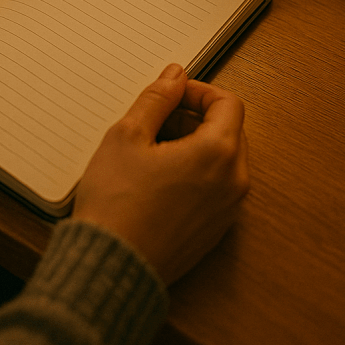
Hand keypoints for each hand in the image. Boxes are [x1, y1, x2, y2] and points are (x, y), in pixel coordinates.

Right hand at [72, 64, 248, 286]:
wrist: (110, 268)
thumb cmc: (116, 203)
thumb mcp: (128, 134)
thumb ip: (157, 98)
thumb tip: (175, 76)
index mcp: (218, 154)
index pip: (227, 103)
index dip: (198, 91)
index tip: (171, 94)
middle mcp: (233, 183)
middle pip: (228, 130)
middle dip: (194, 118)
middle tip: (155, 121)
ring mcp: (227, 211)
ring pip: (221, 160)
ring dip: (193, 145)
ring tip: (150, 152)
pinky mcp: (214, 232)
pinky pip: (214, 189)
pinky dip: (194, 174)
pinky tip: (155, 181)